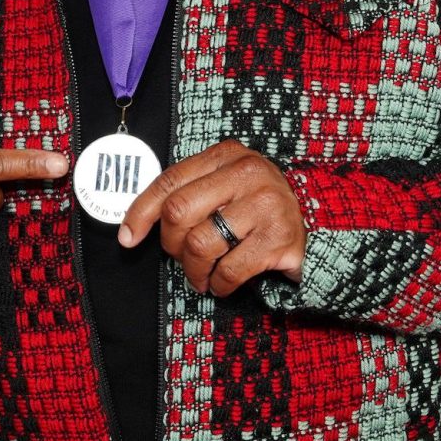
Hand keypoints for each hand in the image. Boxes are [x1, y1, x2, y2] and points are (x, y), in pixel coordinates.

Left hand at [118, 140, 306, 295]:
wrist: (313, 224)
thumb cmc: (253, 207)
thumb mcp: (223, 186)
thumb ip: (187, 194)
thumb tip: (131, 230)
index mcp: (226, 155)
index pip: (170, 181)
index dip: (141, 212)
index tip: (128, 238)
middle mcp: (247, 172)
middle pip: (179, 212)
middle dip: (172, 245)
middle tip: (183, 258)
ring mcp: (266, 203)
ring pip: (200, 244)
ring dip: (195, 271)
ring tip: (202, 276)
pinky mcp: (279, 238)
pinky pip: (229, 270)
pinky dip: (219, 284)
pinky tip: (223, 283)